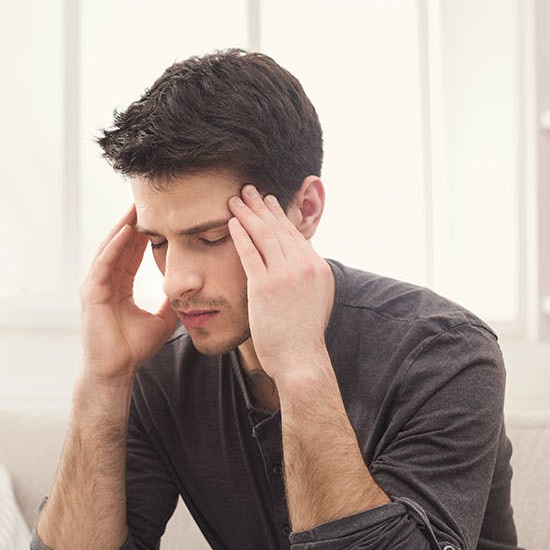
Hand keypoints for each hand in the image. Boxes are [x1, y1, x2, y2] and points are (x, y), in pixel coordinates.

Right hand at [79, 203, 177, 381]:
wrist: (117, 370)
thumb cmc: (134, 349)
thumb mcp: (162, 320)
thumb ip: (171, 304)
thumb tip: (189, 294)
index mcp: (119, 286)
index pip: (132, 252)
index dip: (144, 233)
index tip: (157, 214)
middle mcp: (105, 281)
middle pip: (119, 244)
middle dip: (131, 222)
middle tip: (145, 198)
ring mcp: (96, 286)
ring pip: (110, 248)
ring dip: (122, 227)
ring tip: (135, 206)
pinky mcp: (91, 293)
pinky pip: (104, 263)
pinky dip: (114, 246)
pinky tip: (125, 230)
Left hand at [227, 184, 332, 385]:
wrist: (300, 358)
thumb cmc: (302, 336)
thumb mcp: (315, 301)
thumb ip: (305, 279)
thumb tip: (297, 267)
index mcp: (318, 268)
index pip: (295, 234)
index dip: (279, 215)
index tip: (268, 202)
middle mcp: (304, 266)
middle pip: (279, 228)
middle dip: (261, 206)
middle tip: (248, 190)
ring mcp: (285, 275)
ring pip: (264, 235)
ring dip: (248, 214)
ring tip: (235, 199)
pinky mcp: (265, 286)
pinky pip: (250, 253)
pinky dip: (240, 235)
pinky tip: (231, 222)